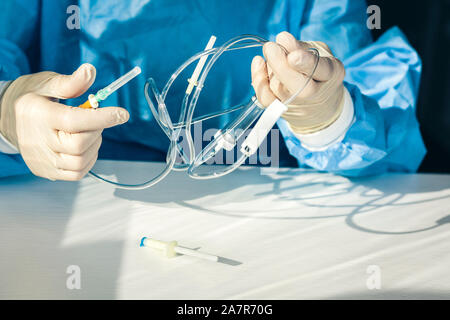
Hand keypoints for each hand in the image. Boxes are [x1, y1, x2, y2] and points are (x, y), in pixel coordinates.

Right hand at [0, 64, 128, 180]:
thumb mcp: (48, 83)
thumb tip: (91, 71)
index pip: (74, 120)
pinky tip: (85, 146)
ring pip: (80, 162)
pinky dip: (88, 160)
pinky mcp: (46, 171)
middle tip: (97, 119)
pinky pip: (76, 173)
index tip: (123, 113)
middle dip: (97, 130)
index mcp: (39, 115)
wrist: (6, 118)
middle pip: (79, 144)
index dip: (102, 117)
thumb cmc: (32, 97)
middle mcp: (37, 141)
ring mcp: (41, 160)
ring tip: (89, 131)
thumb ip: (71, 82)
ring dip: (94, 146)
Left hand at [251, 32, 345, 133]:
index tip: (293, 56)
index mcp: (331, 73)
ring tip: (273, 53)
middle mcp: (315, 93)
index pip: (319, 69)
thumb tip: (282, 39)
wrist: (321, 105)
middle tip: (270, 47)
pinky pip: (265, 97)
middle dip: (280, 64)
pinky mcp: (280, 109)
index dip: (306, 63)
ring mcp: (297, 104)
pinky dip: (258, 79)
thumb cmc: (318, 71)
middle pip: (296, 84)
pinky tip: (259, 63)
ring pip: (277, 86)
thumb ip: (301, 46)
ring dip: (270, 66)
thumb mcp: (319, 52)